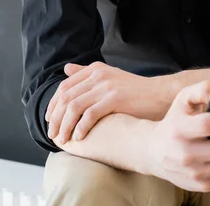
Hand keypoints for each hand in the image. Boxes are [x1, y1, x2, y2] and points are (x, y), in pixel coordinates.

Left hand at [45, 62, 173, 143]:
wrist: (160, 95)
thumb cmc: (135, 90)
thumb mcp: (109, 77)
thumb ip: (87, 73)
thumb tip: (66, 69)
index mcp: (95, 69)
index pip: (64, 86)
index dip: (53, 104)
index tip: (49, 120)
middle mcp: (98, 75)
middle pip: (66, 98)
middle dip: (56, 119)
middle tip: (52, 135)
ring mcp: (106, 86)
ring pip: (74, 107)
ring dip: (64, 126)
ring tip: (63, 140)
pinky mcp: (114, 99)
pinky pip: (89, 115)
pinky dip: (80, 128)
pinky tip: (79, 138)